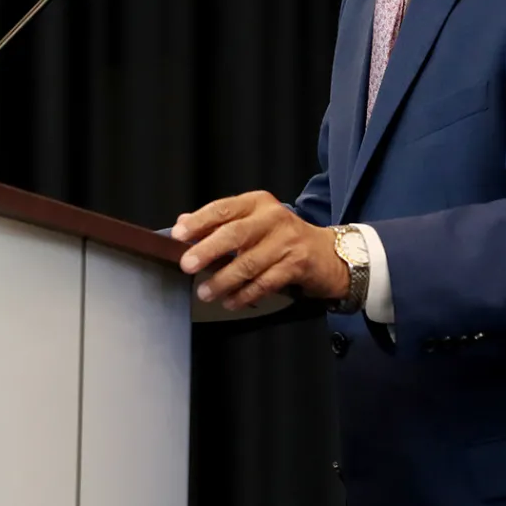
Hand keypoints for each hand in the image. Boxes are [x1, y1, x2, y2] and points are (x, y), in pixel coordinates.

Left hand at [173, 191, 348, 310]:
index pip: (223, 208)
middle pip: (235, 234)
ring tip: (205, 292)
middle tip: (187, 265)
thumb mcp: (253, 222)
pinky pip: (265, 282)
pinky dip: (245, 294)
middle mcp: (274, 218)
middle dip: (208, 251)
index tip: (179, 235)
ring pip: (249, 263)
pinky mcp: (298, 264)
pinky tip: (230, 301)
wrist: (326, 254)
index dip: (199, 222)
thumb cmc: (282, 238)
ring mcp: (288, 241)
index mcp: (258, 203)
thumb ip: (220, 223)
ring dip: (223, 280)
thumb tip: (183, 224)